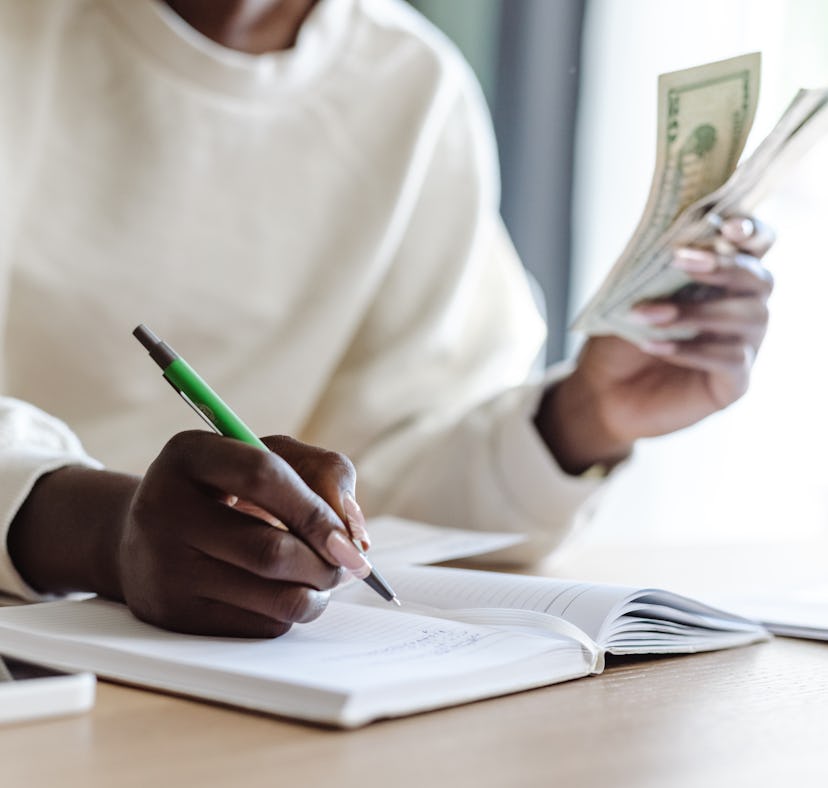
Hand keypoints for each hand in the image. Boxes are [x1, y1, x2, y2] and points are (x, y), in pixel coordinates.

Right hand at [9, 432, 371, 637]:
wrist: (145, 538)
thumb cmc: (227, 490)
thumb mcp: (271, 457)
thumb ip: (325, 474)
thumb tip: (354, 533)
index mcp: (189, 455)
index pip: (263, 476)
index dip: (317, 509)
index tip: (351, 537)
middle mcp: (164, 508)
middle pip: (271, 550)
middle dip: (326, 563)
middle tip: (348, 563)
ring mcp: (163, 566)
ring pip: (273, 597)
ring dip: (317, 592)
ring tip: (324, 577)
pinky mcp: (172, 614)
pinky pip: (259, 625)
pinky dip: (290, 612)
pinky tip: (285, 593)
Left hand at [537, 215, 774, 472]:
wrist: (602, 391)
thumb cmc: (619, 339)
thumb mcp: (631, 297)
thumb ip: (656, 269)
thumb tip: (670, 240)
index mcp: (721, 280)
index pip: (755, 246)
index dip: (750, 232)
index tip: (725, 226)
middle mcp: (743, 308)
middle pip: (760, 277)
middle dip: (723, 265)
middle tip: (678, 260)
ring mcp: (743, 346)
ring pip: (748, 317)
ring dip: (695, 311)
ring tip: (646, 316)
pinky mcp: (734, 382)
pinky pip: (730, 359)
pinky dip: (691, 349)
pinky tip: (655, 346)